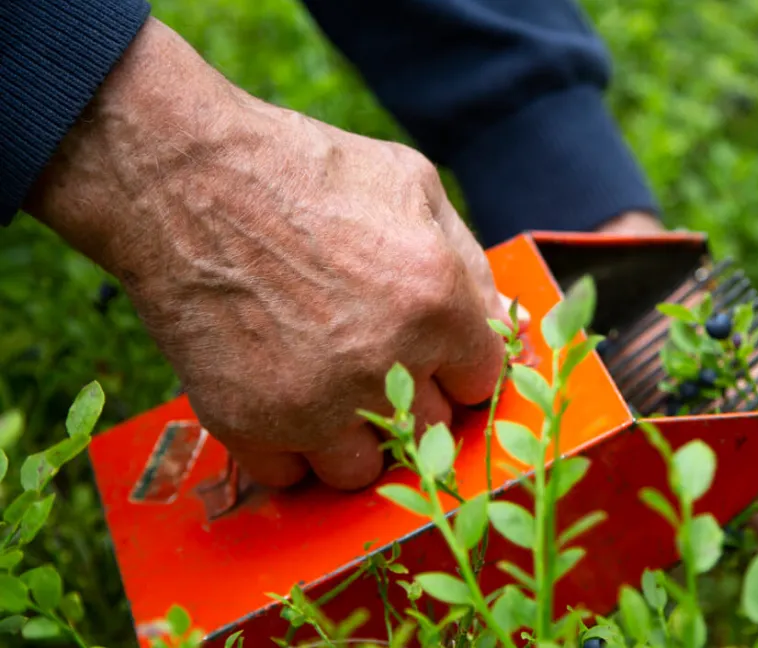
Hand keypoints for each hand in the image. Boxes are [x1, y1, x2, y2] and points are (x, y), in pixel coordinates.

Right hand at [24, 18, 511, 491]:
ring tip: (326, 387)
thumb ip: (469, 263)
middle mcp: (386, 363)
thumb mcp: (412, 185)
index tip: (433, 355)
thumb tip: (503, 321)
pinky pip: (290, 476)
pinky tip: (279, 400)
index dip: (458, 366)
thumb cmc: (305, 170)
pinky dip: (287, 449)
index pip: (485, 382)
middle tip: (375, 364)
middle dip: (412, 402)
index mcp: (437, 303)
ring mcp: (317, 402)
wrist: (183, 179)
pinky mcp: (251, 423)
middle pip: (431, 432)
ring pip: (365, 468)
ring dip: (352, 437)